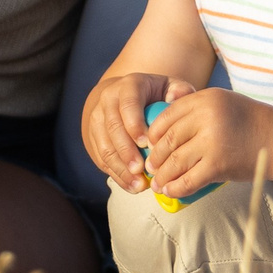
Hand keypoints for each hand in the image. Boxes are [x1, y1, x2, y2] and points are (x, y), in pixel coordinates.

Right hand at [85, 70, 175, 191]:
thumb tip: (176, 99)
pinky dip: (117, 174)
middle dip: (126, 151)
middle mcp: (108, 100)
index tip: (146, 144)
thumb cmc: (154, 95)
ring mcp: (97, 119)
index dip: (134, 124)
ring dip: (121, 168)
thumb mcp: (168, 87)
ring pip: (104, 146)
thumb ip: (179, 91)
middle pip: (113, 128)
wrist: (123, 97)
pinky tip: (132, 186)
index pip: (128, 104)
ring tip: (138, 185)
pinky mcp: (92, 137)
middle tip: (141, 170)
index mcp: (128, 86)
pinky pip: (101, 158)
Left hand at [141, 85, 272, 199]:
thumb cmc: (251, 121)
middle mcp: (206, 117)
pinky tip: (170, 191)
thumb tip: (165, 130)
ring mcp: (211, 141)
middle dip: (156, 157)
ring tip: (158, 183)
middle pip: (168, 140)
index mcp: (204, 99)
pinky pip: (189, 179)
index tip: (151, 145)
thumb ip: (196, 109)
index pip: (167, 116)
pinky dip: (176, 187)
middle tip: (151, 167)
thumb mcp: (222, 102)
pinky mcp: (218, 164)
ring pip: (175, 162)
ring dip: (162, 176)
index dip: (154, 133)